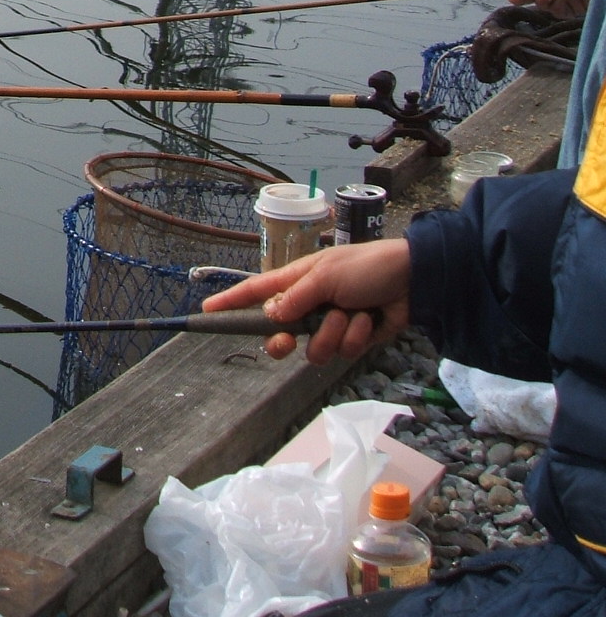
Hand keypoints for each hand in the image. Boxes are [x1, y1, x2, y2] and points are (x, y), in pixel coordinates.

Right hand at [201, 240, 411, 362]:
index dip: (230, 302)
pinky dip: (356, 337)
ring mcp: (329, 324)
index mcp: (295, 282)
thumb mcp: (325, 276)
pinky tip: (370, 320)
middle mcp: (308, 305)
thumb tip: (270, 316)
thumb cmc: (366, 266)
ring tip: (352, 313)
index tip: (206, 311)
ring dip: (334, 333)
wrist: (414, 281)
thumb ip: (296, 298)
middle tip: (287, 340)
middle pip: (278, 334)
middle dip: (284, 341)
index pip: (255, 292)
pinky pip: (343, 352)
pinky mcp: (352, 340)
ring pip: (314, 348)